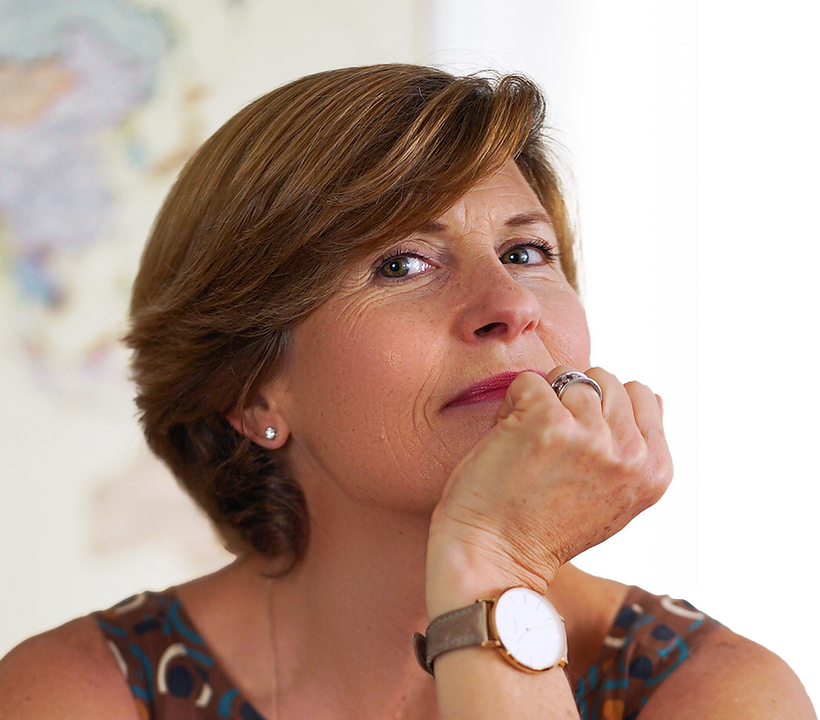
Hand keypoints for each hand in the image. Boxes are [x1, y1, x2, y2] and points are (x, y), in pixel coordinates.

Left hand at [426, 367, 671, 614]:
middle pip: (604, 379)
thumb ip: (636, 448)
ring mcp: (590, 435)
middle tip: (551, 444)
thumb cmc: (544, 528)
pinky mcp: (546, 422)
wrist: (494, 557)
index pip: (641, 394)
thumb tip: (653, 394)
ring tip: (529, 444)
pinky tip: (508, 440)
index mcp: (654, 470)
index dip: (600, 409)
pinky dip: (511, 403)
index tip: (577, 445)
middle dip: (572, 398)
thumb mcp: (615, 496)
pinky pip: (528, 381)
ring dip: (541, 401)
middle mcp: (629, 453)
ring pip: (567, 376)